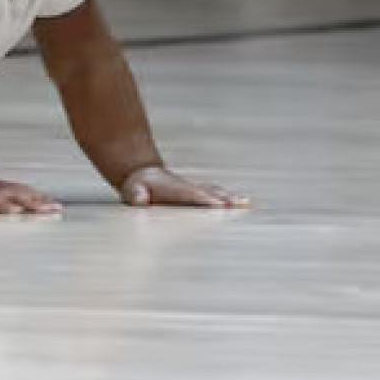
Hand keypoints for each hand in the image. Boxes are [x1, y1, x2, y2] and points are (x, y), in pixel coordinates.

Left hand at [120, 165, 249, 208]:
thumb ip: (136, 195)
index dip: (203, 198)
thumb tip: (141, 199)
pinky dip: (230, 199)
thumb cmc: (138, 188)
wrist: (143, 174)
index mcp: (172, 188)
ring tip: (246, 203)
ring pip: (215, 191)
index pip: (190, 194)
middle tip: (238, 205)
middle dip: (222, 198)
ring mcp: (194, 189)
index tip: (217, 204)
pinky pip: (217, 194)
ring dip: (230, 197)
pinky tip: (245, 203)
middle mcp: (187, 187)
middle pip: (208, 192)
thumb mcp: (132, 191)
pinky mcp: (199, 192)